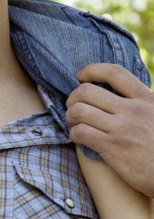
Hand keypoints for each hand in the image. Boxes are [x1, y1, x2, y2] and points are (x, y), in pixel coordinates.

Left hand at [66, 63, 153, 197]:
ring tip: (73, 121)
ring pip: (79, 110)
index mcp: (146, 99)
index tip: (80, 77)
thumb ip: (139, 102)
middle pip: (87, 91)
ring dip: (70, 115)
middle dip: (73, 97)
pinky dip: (74, 133)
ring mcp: (122, 129)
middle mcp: (134, 111)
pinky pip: (81, 132)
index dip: (91, 70)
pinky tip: (78, 137)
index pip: (113, 73)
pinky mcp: (113, 148)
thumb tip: (111, 91)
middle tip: (72, 106)